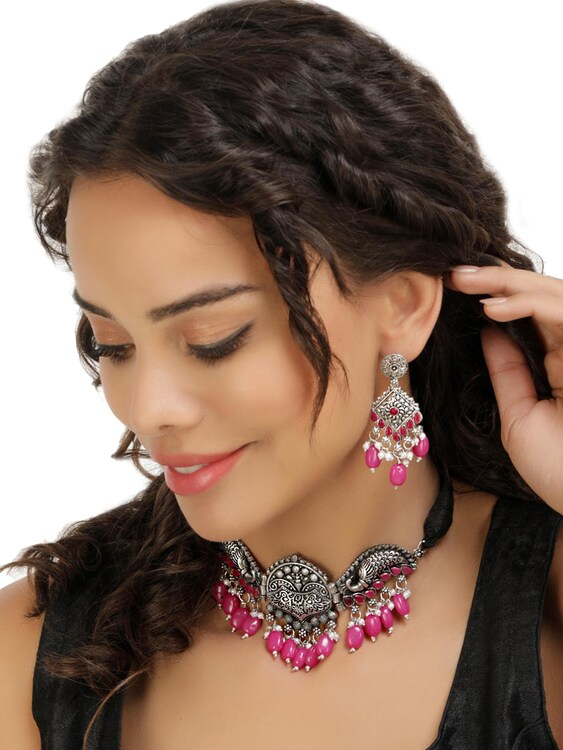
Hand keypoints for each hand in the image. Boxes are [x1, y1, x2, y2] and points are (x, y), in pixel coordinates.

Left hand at [446, 263, 562, 511]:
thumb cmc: (558, 470)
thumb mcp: (519, 416)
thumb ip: (508, 372)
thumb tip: (489, 330)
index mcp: (560, 362)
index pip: (530, 314)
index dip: (496, 295)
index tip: (455, 288)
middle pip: (542, 296)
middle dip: (496, 279)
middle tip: (454, 273)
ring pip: (555, 296)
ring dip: (509, 283)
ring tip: (467, 281)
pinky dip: (530, 305)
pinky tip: (494, 307)